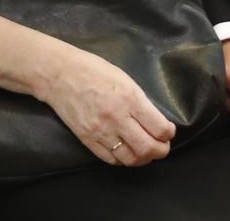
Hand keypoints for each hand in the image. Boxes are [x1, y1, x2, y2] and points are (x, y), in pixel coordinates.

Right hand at [35, 47, 174, 166]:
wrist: (60, 75)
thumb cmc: (94, 70)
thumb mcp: (125, 79)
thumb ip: (140, 101)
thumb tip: (155, 121)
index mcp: (130, 98)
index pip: (159, 128)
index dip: (169, 133)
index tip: (168, 131)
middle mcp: (117, 118)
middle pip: (147, 148)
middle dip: (161, 151)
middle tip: (162, 147)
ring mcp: (101, 131)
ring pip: (130, 158)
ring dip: (143, 158)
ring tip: (145, 152)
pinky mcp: (87, 140)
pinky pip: (111, 159)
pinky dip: (123, 160)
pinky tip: (126, 152)